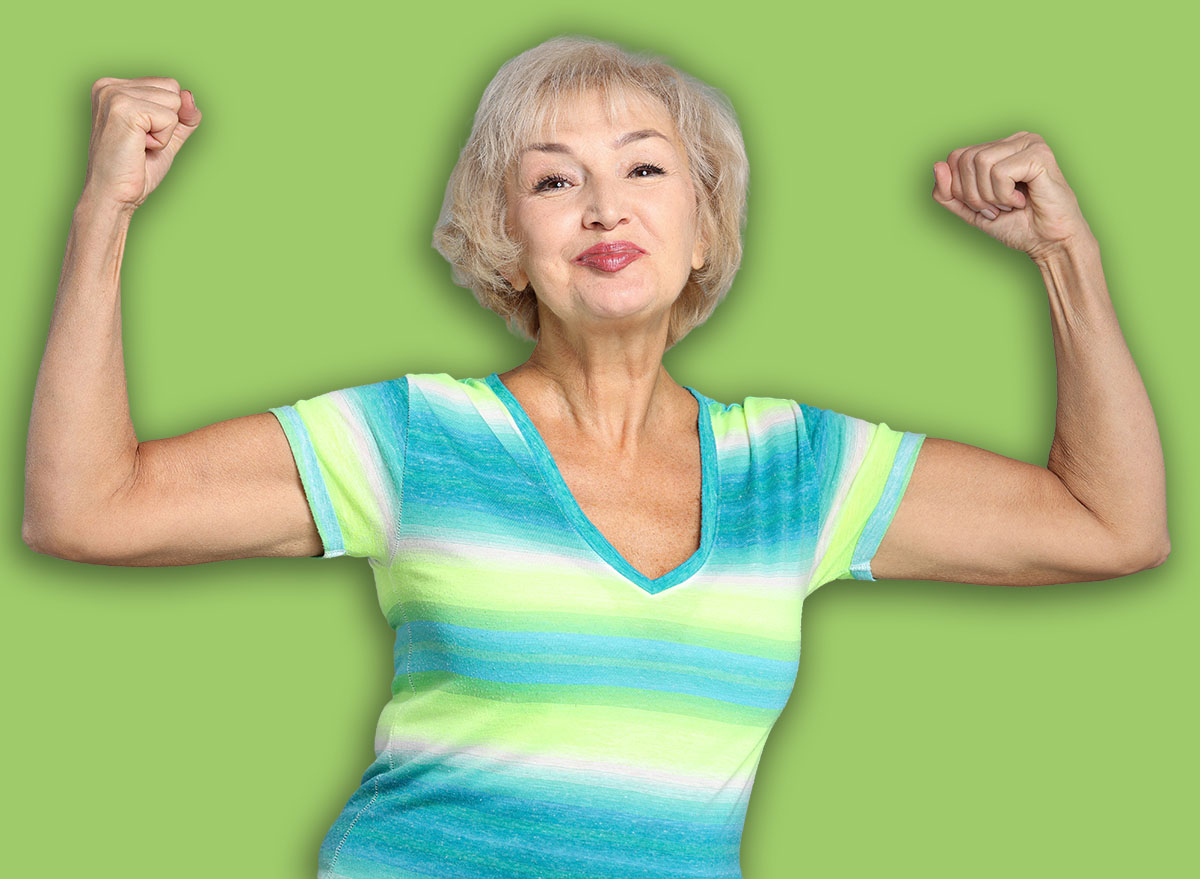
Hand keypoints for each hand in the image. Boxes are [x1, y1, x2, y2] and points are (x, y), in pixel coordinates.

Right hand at [81, 77, 201, 210]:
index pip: (168, 85)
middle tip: (141, 143)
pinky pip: (170, 118)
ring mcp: (114, 94)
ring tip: (139, 145)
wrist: (114, 195)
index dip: (169, 117)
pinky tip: (139, 148)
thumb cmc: (135, 170)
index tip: (142, 137)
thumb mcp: (167, 137)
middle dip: (168, 122)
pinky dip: (162, 140)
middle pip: (173, 88)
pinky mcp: (124, 108)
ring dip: (165, 132)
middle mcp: (109, 86)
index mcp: (114, 87)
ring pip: (174, 102)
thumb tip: (189, 94)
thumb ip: (184, 115)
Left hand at [932, 131, 1093, 260]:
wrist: (1049, 243)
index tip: (985, 206)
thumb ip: (948, 192)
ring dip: (990, 196)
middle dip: (973, 194)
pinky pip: (1000, 172)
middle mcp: (1015, 139)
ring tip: (1010, 204)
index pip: (956, 157)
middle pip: (965, 158)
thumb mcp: (971, 210)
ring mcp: (1029, 143)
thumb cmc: (1017, 225)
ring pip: (980, 163)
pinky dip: (1004, 195)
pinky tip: (1022, 200)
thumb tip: (937, 165)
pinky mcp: (1039, 155)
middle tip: (998, 208)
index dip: (960, 189)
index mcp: (999, 148)